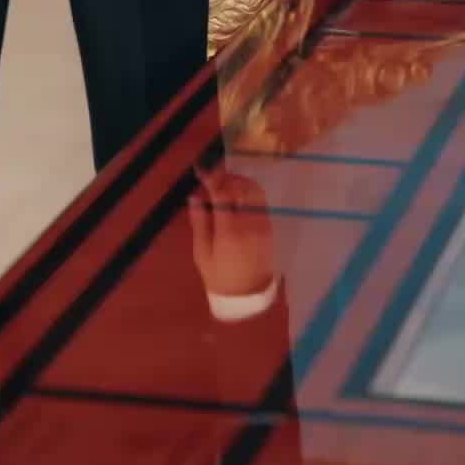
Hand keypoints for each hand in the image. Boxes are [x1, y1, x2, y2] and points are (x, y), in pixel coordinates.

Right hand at [188, 164, 276, 298]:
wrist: (247, 298)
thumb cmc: (219, 277)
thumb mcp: (202, 254)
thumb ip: (199, 222)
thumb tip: (195, 195)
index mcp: (229, 231)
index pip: (222, 193)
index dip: (212, 176)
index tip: (202, 166)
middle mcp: (250, 224)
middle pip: (242, 187)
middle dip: (227, 178)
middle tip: (213, 181)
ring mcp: (263, 225)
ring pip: (255, 191)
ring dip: (239, 183)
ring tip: (225, 189)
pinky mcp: (270, 228)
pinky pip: (261, 201)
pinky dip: (249, 194)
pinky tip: (237, 201)